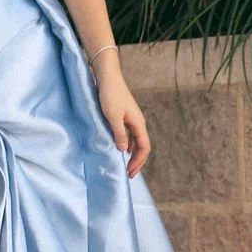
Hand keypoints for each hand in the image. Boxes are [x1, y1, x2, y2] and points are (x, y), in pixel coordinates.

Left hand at [93, 63, 150, 178]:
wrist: (108, 77)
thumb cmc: (110, 95)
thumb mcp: (113, 117)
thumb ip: (120, 134)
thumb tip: (124, 150)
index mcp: (138, 123)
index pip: (144, 147)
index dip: (139, 162)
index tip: (130, 172)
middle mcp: (138, 122)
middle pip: (142, 146)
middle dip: (137, 161)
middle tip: (129, 173)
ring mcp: (131, 119)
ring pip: (136, 141)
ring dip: (132, 154)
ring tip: (125, 164)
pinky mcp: (124, 116)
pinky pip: (130, 134)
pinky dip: (127, 144)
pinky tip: (121, 148)